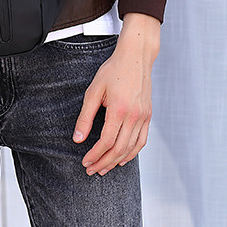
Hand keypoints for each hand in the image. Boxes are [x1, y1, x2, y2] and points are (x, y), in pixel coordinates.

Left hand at [72, 13, 159, 173]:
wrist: (136, 57)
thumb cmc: (113, 70)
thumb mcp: (94, 90)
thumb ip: (85, 116)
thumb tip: (78, 138)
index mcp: (119, 109)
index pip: (106, 141)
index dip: (95, 154)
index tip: (85, 161)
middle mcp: (134, 116)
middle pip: (119, 149)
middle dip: (103, 162)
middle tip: (91, 169)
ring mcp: (144, 117)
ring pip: (131, 148)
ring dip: (117, 161)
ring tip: (104, 167)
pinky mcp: (148, 116)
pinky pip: (142, 141)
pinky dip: (132, 152)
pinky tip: (123, 158)